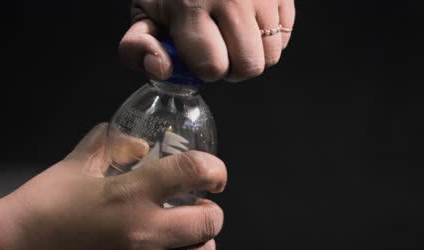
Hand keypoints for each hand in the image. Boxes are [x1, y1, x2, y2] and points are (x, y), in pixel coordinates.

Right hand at [0, 123, 226, 249]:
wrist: (17, 249)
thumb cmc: (46, 204)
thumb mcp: (78, 164)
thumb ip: (114, 144)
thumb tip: (142, 144)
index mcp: (130, 193)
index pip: (191, 170)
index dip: (214, 168)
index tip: (215, 172)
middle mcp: (142, 231)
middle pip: (209, 221)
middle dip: (213, 210)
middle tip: (202, 203)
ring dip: (204, 241)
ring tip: (191, 232)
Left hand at [119, 0, 294, 81]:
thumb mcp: (144, 12)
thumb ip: (138, 47)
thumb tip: (162, 69)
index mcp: (192, 5)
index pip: (213, 67)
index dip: (205, 70)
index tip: (199, 56)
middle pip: (249, 66)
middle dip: (232, 68)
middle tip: (219, 50)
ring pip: (271, 55)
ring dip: (252, 56)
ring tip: (234, 37)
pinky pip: (285, 36)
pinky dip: (268, 40)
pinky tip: (250, 25)